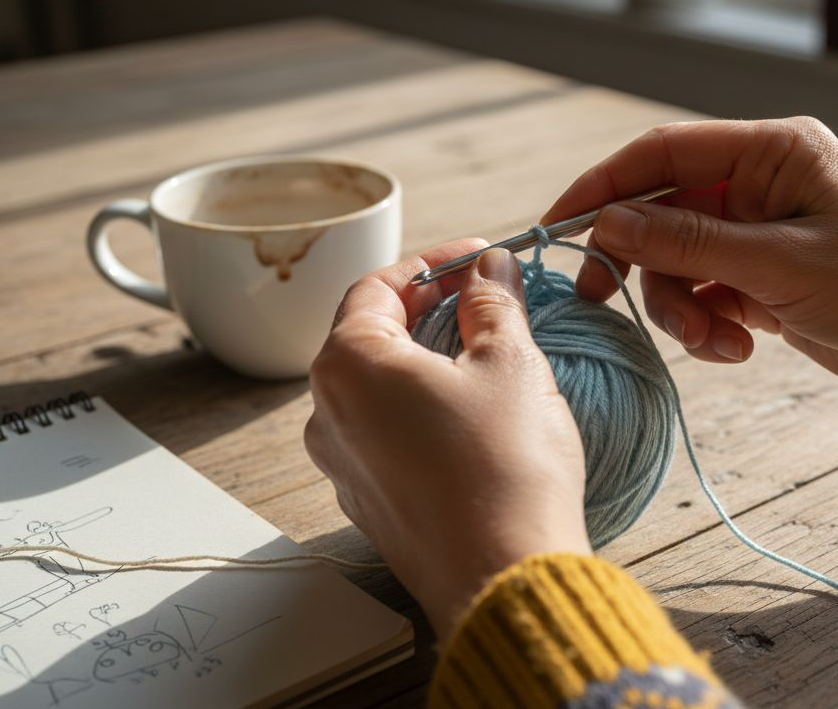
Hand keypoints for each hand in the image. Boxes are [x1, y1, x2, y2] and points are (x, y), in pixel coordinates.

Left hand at [305, 243, 590, 636]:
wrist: (505, 579)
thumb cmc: (505, 467)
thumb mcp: (510, 362)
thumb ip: (493, 302)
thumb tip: (489, 270)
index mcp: (348, 366)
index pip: (377, 287)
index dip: (433, 263)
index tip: (480, 258)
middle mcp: (327, 415)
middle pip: (372, 336)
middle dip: (431, 310)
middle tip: (488, 298)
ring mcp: (344, 466)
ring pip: (380, 389)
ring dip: (429, 361)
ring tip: (488, 354)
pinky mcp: (371, 505)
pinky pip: (390, 436)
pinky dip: (425, 410)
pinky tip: (477, 415)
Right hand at [542, 117, 837, 430]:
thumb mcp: (781, 265)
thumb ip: (689, 242)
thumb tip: (608, 223)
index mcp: (772, 152)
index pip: (663, 154)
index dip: (603, 187)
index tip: (557, 227)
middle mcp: (761, 183)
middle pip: (662, 213)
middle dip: (640, 263)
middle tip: (603, 300)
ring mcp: (761, 232)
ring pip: (679, 263)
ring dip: (682, 308)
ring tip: (716, 342)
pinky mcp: (765, 276)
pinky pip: (706, 294)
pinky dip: (710, 325)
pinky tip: (743, 347)